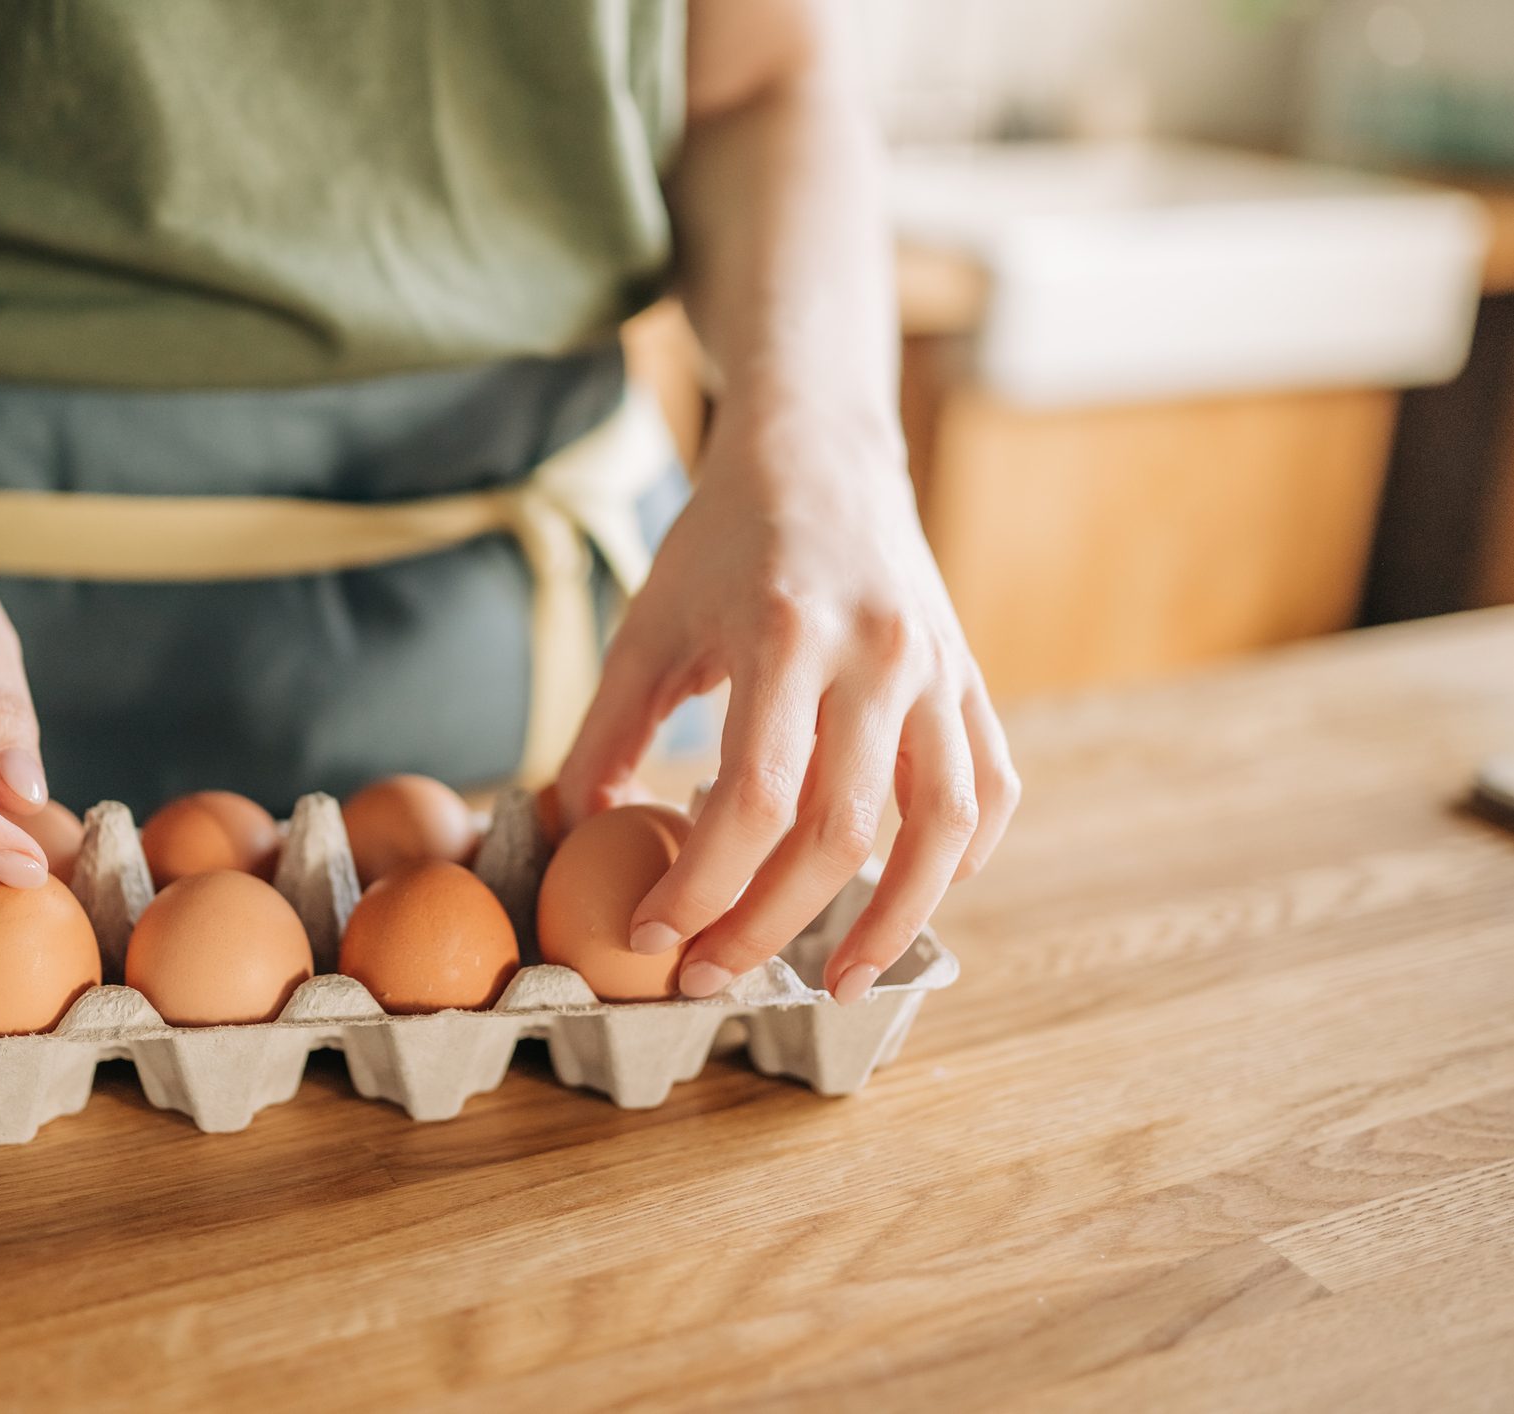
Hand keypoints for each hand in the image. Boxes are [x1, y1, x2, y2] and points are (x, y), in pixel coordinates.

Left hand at [556, 393, 1018, 1001]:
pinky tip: (917, 897)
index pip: (753, 798)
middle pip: (837, 833)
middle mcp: (879, 653)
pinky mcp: (970, 676)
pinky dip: (961, 856)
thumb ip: (607, 729)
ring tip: (835, 984)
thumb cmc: (722, 540)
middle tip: (710, 977)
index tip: (653, 935)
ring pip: (936, 829)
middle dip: (767, 924)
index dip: (700, 885)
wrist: (820, 452)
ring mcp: (939, 667)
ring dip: (889, 923)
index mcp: (788, 633)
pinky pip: (986, 787)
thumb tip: (570, 831)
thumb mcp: (649, 622)